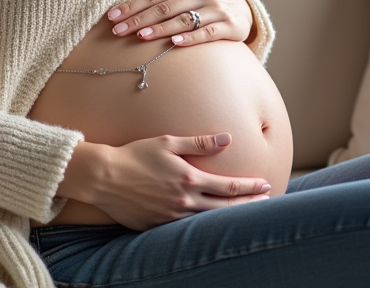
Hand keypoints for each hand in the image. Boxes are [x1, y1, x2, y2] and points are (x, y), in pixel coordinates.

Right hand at [59, 135, 270, 229]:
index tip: (265, 184)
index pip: (229, 186)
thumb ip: (200, 142)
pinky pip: (185, 229)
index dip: (250, 186)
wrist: (103, 177)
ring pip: (208, 222)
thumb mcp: (167, 142)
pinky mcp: (158, 227)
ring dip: (229, 218)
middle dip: (248, 204)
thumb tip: (227, 138)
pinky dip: (203, 227)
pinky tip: (211, 225)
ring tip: (245, 215)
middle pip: (225, 208)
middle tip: (266, 202)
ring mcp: (171, 217)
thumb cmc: (135, 154)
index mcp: (189, 178)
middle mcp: (184, 201)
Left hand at [107, 0, 251, 46]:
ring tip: (140, 36)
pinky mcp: (229, 26)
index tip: (112, 16)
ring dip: (161, 28)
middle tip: (118, 30)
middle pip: (165, 7)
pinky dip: (191, 38)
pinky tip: (175, 43)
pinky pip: (207, 33)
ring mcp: (216, 9)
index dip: (132, 5)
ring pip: (183, 20)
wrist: (241, 7)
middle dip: (139, 19)